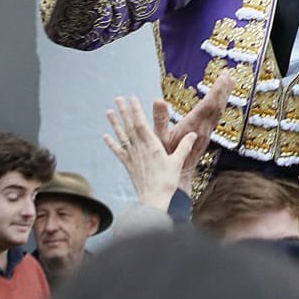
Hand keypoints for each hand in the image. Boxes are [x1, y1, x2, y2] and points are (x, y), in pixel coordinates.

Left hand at [106, 95, 195, 209]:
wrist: (153, 199)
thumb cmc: (167, 181)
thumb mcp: (178, 162)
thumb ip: (184, 146)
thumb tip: (193, 134)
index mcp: (152, 146)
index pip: (142, 124)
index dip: (136, 110)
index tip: (132, 98)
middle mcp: (140, 149)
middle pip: (130, 127)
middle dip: (124, 112)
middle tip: (118, 98)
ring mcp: (132, 156)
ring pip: (122, 136)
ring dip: (115, 123)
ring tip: (109, 112)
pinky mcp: (128, 165)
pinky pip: (118, 152)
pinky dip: (111, 143)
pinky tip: (105, 136)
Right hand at [152, 72, 232, 193]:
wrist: (177, 176)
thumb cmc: (165, 157)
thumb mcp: (158, 137)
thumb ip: (159, 118)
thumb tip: (158, 100)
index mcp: (193, 126)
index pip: (208, 105)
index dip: (216, 91)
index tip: (223, 78)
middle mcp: (203, 129)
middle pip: (217, 107)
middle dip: (223, 90)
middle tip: (230, 75)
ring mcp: (206, 133)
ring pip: (218, 112)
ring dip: (223, 97)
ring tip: (229, 83)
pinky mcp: (206, 136)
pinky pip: (215, 118)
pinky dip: (219, 106)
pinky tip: (219, 101)